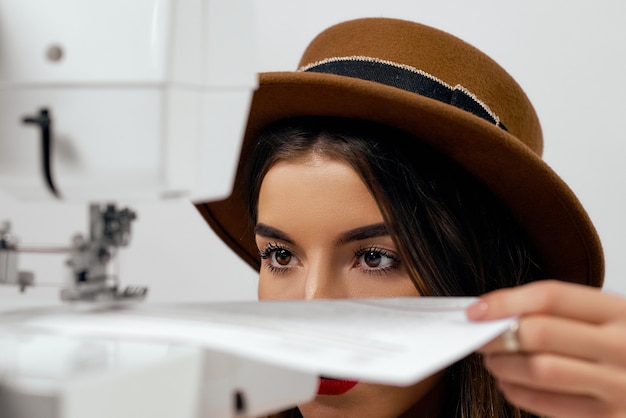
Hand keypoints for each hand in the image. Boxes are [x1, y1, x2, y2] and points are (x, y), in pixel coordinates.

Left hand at [466, 280, 625, 417]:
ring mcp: (618, 386)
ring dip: (503, 365)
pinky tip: (510, 384)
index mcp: (619, 311)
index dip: (505, 301)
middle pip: (539, 333)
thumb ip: (558, 312)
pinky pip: (548, 405)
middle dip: (498, 336)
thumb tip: (495, 313)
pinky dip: (517, 393)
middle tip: (482, 339)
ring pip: (539, 370)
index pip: (550, 296)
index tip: (476, 310)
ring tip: (494, 361)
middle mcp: (622, 346)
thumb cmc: (623, 346)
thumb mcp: (606, 318)